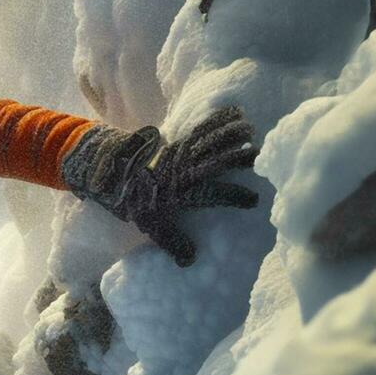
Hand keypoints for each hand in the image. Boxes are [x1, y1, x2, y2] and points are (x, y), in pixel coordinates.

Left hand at [61, 107, 258, 266]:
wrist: (117, 173)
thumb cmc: (139, 202)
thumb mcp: (153, 226)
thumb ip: (173, 243)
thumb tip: (190, 262)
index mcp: (182, 192)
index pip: (212, 195)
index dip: (234, 197)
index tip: (254, 200)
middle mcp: (185, 170)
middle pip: (216, 162)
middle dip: (238, 159)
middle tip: (259, 158)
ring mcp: (183, 152)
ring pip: (211, 141)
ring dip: (232, 135)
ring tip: (252, 131)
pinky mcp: (181, 139)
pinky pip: (203, 127)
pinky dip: (220, 119)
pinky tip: (236, 112)